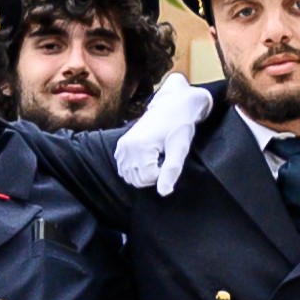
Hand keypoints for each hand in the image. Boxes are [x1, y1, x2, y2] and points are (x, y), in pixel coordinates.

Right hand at [115, 74, 212, 192]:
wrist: (172, 106)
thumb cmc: (179, 126)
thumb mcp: (179, 148)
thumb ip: (171, 171)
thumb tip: (164, 192)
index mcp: (140, 148)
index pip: (148, 179)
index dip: (162, 172)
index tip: (169, 157)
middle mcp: (126, 148)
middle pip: (137, 180)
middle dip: (152, 174)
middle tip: (163, 157)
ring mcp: (121, 148)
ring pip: (130, 177)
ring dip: (144, 173)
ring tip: (155, 157)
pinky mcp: (120, 147)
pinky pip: (125, 169)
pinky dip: (135, 169)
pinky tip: (146, 158)